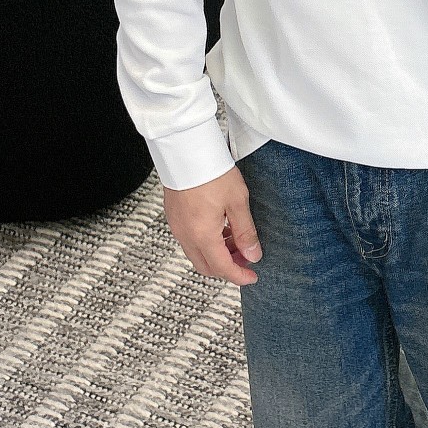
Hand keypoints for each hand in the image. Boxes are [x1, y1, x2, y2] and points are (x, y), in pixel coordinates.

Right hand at [163, 164, 263, 285]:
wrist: (185, 150)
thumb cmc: (210, 171)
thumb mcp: (237, 202)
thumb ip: (246, 232)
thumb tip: (253, 254)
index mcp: (202, 235)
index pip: (222, 268)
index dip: (239, 276)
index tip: (252, 277)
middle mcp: (186, 235)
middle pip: (207, 266)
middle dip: (228, 268)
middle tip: (247, 259)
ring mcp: (177, 226)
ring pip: (197, 254)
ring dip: (217, 255)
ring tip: (237, 241)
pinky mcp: (174, 216)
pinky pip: (190, 240)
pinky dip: (207, 243)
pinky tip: (221, 229)